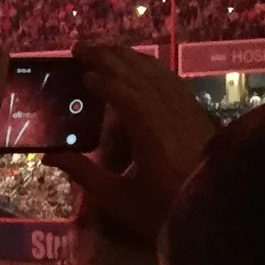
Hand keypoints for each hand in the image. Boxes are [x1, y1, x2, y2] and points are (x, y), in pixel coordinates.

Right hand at [54, 43, 216, 239]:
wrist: (215, 216)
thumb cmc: (163, 212)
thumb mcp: (118, 199)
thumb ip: (83, 173)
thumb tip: (49, 156)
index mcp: (152, 134)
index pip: (126, 96)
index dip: (103, 82)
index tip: (82, 74)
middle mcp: (172, 115)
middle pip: (140, 76)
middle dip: (110, 58)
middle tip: (81, 47)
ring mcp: (189, 112)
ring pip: (158, 74)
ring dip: (130, 58)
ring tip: (105, 49)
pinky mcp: (198, 115)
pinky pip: (173, 81)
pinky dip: (152, 68)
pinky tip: (140, 65)